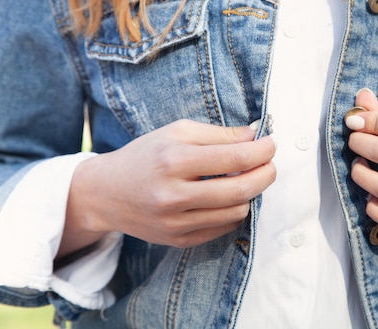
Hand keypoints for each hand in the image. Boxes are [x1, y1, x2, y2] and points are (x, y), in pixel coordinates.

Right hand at [60, 119, 275, 256]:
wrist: (105, 193)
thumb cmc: (145, 155)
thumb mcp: (176, 132)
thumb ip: (218, 134)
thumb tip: (255, 136)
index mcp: (174, 161)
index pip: (235, 159)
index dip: (262, 151)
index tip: (271, 144)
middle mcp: (173, 195)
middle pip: (241, 190)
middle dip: (266, 174)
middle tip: (269, 164)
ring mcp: (175, 222)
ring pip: (237, 212)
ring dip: (251, 194)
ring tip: (245, 179)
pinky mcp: (178, 240)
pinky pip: (223, 229)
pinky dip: (233, 211)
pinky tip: (227, 197)